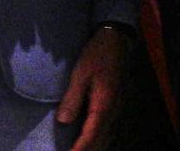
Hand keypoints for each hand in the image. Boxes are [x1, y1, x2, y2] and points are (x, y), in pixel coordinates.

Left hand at [57, 26, 131, 150]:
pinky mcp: (115, 105)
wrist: (116, 40)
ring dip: (93, 146)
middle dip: (86, 150)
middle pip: (101, 141)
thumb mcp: (81, 73)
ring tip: (78, 149)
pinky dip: (97, 139)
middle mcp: (112, 111)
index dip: (79, 150)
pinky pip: (107, 129)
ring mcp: (116, 108)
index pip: (91, 136)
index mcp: (104, 105)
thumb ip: (72, 98)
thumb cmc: (97, 55)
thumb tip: (63, 122)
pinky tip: (88, 139)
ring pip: (106, 136)